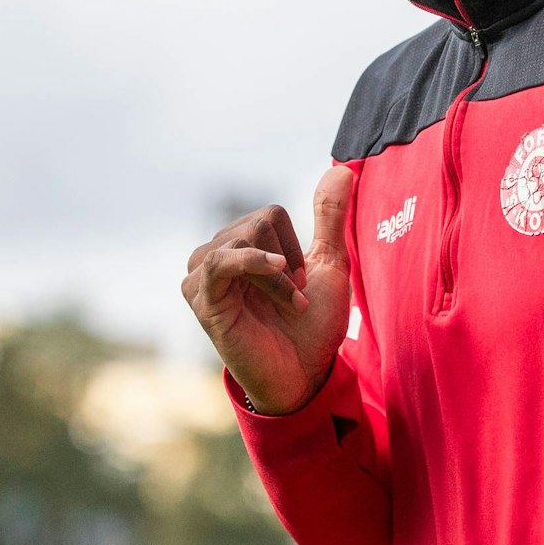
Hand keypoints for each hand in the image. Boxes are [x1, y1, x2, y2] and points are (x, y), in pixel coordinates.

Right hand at [182, 166, 354, 414]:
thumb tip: (342, 167)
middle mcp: (215, 257)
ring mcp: (203, 278)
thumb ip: (329, 217)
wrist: (304, 377)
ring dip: (278, 276)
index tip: (300, 285)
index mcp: (240, 248)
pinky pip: (222, 260)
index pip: (269, 215)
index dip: (295, 248)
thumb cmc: (312, 326)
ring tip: (286, 307)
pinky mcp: (202, 300)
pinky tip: (283, 278)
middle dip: (288, 261)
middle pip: (258, 222)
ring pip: (244, 238)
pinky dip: (257, 265)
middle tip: (292, 301)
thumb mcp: (328, 263)